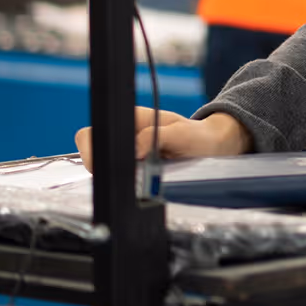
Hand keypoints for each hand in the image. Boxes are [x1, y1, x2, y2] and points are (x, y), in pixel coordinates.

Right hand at [75, 108, 250, 171]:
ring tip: (142, 177)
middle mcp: (126, 136)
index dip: (91, 151)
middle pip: (92, 153)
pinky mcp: (136, 169)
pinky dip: (126, 184)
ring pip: (104, 169)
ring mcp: (129, 153)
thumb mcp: (182, 134)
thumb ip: (157, 137)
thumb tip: (135, 150)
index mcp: (132, 121)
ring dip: (117, 177)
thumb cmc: (199, 136)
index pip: (91, 134)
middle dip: (102, 168)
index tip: (104, 166)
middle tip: (128, 175)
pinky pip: (119, 179)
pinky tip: (143, 184)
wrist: (214, 146)